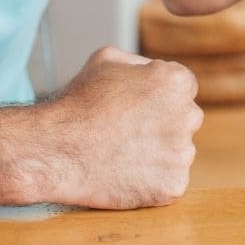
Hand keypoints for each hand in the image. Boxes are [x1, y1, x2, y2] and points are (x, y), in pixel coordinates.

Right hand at [44, 46, 202, 208]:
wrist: (57, 150)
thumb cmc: (79, 103)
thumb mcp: (107, 59)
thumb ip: (140, 62)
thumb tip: (153, 71)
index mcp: (176, 81)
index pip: (183, 88)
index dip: (158, 97)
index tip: (137, 109)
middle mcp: (187, 115)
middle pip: (184, 119)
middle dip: (163, 124)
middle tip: (128, 131)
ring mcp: (181, 153)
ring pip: (178, 152)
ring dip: (158, 153)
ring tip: (122, 153)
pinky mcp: (173, 185)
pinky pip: (169, 181)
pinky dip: (151, 180)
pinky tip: (125, 172)